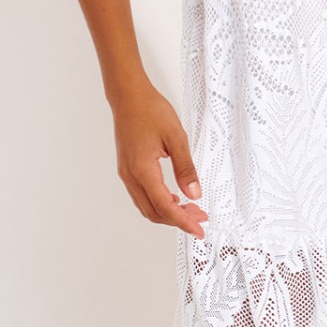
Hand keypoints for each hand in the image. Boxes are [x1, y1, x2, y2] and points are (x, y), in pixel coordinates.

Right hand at [110, 81, 207, 238]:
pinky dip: (158, 202)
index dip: (183, 222)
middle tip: (200, 218)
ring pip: (146, 206)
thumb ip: (186, 168)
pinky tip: (174, 196)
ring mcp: (126, 173)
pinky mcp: (127, 168)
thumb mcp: (176, 137)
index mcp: (142, 169)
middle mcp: (131, 176)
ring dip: (168, 212)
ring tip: (190, 209)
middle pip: (153, 212)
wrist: (128, 96)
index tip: (199, 230)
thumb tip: (194, 193)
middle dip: (177, 220)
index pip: (165, 206)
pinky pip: (142, 195)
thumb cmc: (150, 110)